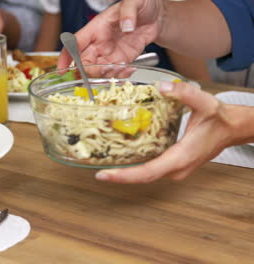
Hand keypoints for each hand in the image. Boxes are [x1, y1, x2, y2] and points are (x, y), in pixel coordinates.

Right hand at [57, 0, 165, 69]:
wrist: (156, 15)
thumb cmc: (141, 4)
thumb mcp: (135, 1)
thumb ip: (129, 12)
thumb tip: (127, 25)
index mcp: (96, 28)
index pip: (74, 44)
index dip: (66, 58)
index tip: (62, 70)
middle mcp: (99, 43)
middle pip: (84, 63)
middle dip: (91, 71)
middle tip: (107, 70)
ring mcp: (109, 54)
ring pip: (99, 71)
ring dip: (108, 75)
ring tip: (124, 68)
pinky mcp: (121, 60)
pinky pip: (115, 73)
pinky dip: (121, 76)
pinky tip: (130, 70)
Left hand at [95, 81, 240, 182]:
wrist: (233, 129)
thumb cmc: (220, 119)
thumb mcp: (205, 102)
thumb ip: (184, 93)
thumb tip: (162, 87)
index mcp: (181, 157)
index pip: (148, 172)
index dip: (125, 176)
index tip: (104, 175)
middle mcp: (176, 169)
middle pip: (142, 177)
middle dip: (119, 175)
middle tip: (97, 170)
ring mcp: (174, 170)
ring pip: (145, 175)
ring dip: (124, 172)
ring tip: (102, 164)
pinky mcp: (172, 166)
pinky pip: (149, 170)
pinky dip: (133, 167)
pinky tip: (120, 159)